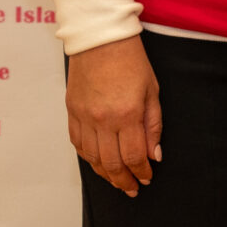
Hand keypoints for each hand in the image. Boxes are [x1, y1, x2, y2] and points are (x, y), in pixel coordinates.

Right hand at [67, 36, 162, 196]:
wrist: (100, 37)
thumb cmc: (131, 60)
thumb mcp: (152, 90)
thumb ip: (153, 125)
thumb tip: (155, 154)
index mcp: (127, 114)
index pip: (134, 156)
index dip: (142, 172)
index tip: (147, 179)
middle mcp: (103, 120)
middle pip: (111, 163)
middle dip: (124, 180)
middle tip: (132, 188)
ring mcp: (84, 116)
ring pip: (92, 158)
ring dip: (105, 174)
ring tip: (117, 180)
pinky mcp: (71, 111)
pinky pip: (77, 143)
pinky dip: (88, 158)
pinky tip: (97, 163)